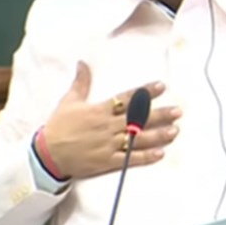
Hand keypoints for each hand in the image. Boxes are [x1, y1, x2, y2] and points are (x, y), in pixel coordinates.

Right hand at [41, 61, 181, 179]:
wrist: (47, 154)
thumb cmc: (58, 126)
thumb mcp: (68, 101)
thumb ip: (80, 82)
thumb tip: (83, 62)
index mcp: (99, 110)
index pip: (126, 98)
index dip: (145, 92)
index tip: (162, 86)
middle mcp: (107, 126)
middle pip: (138, 119)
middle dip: (160, 114)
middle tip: (178, 111)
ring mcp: (108, 145)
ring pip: (138, 138)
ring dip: (158, 135)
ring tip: (175, 130)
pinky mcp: (107, 161)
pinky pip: (129, 159)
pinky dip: (145, 157)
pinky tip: (160, 153)